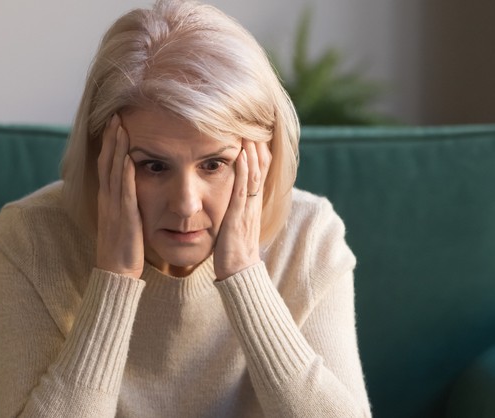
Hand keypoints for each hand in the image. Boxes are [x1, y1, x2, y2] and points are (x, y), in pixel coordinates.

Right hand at [96, 114, 144, 278]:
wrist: (116, 272)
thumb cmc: (123, 248)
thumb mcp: (123, 219)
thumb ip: (125, 202)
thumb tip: (132, 187)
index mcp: (107, 198)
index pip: (106, 164)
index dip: (110, 143)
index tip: (115, 123)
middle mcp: (108, 199)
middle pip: (107, 162)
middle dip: (112, 137)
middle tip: (116, 114)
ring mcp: (114, 207)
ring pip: (114, 172)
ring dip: (117, 149)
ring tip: (121, 127)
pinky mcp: (124, 217)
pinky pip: (124, 192)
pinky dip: (126, 174)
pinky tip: (129, 158)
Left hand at [214, 140, 271, 279]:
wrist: (239, 273)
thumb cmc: (234, 252)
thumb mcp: (237, 225)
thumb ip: (237, 210)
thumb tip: (233, 199)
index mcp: (253, 204)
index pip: (260, 171)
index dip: (259, 151)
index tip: (255, 131)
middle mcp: (253, 203)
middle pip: (261, 168)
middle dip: (258, 145)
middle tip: (255, 122)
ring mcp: (248, 209)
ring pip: (254, 173)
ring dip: (252, 150)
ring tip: (249, 130)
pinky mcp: (238, 216)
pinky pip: (242, 188)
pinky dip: (243, 169)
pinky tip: (241, 154)